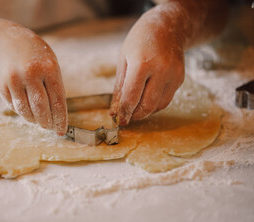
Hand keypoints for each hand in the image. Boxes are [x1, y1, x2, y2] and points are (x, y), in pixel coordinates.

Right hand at [0, 24, 66, 134]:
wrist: (5, 42)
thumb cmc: (34, 56)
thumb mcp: (50, 64)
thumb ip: (54, 87)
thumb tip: (57, 115)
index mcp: (49, 68)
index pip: (58, 101)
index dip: (60, 119)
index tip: (61, 130)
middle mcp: (31, 73)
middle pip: (41, 108)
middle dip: (46, 122)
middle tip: (48, 127)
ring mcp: (14, 80)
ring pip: (25, 110)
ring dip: (33, 120)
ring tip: (38, 120)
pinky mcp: (1, 85)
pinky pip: (14, 106)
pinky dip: (21, 111)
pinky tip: (26, 109)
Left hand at [110, 11, 184, 125]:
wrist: (168, 26)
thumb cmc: (140, 41)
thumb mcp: (124, 60)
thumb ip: (119, 87)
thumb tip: (115, 111)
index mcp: (142, 63)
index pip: (132, 97)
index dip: (125, 112)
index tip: (120, 120)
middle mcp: (161, 70)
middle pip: (147, 105)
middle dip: (135, 115)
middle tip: (127, 118)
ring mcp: (174, 74)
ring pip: (159, 106)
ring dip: (146, 112)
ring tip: (135, 109)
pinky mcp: (180, 78)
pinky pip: (166, 99)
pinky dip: (155, 104)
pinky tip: (146, 100)